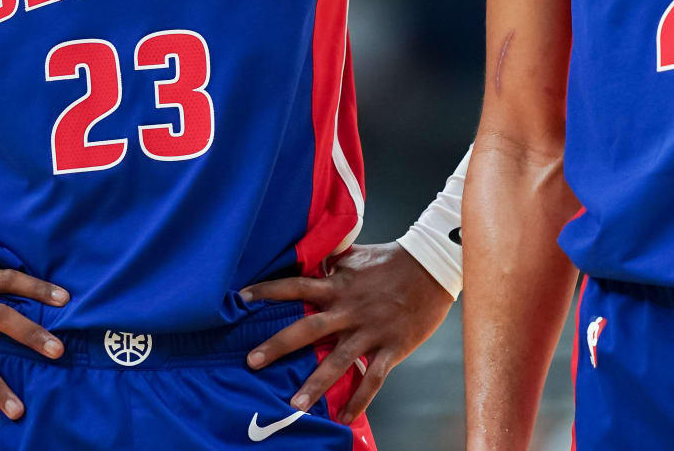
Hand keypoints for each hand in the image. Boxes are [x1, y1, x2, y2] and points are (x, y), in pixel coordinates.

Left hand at [239, 243, 452, 422]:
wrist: (432, 267)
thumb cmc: (392, 260)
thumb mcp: (356, 256)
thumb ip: (332, 263)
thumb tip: (310, 257)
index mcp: (338, 285)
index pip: (296, 286)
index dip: (268, 292)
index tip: (241, 298)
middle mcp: (349, 310)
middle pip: (307, 329)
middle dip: (277, 346)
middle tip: (251, 362)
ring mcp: (370, 331)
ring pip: (337, 361)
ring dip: (314, 384)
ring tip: (294, 405)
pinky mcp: (391, 347)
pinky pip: (372, 379)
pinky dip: (359, 400)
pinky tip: (344, 417)